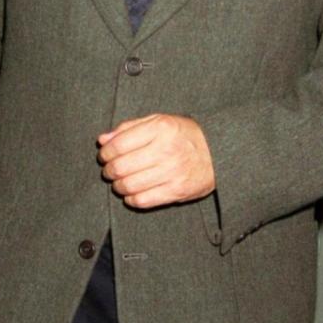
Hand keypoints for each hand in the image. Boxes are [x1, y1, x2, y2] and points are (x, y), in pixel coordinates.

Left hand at [97, 113, 214, 208]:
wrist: (219, 152)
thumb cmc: (184, 135)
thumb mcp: (159, 121)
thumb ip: (129, 128)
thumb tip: (103, 140)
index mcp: (160, 128)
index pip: (119, 144)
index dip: (105, 153)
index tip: (104, 156)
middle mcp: (166, 150)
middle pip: (121, 167)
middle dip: (109, 171)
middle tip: (110, 171)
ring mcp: (172, 172)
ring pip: (129, 185)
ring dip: (118, 186)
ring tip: (119, 182)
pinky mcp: (177, 191)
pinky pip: (143, 200)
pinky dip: (131, 199)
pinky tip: (131, 193)